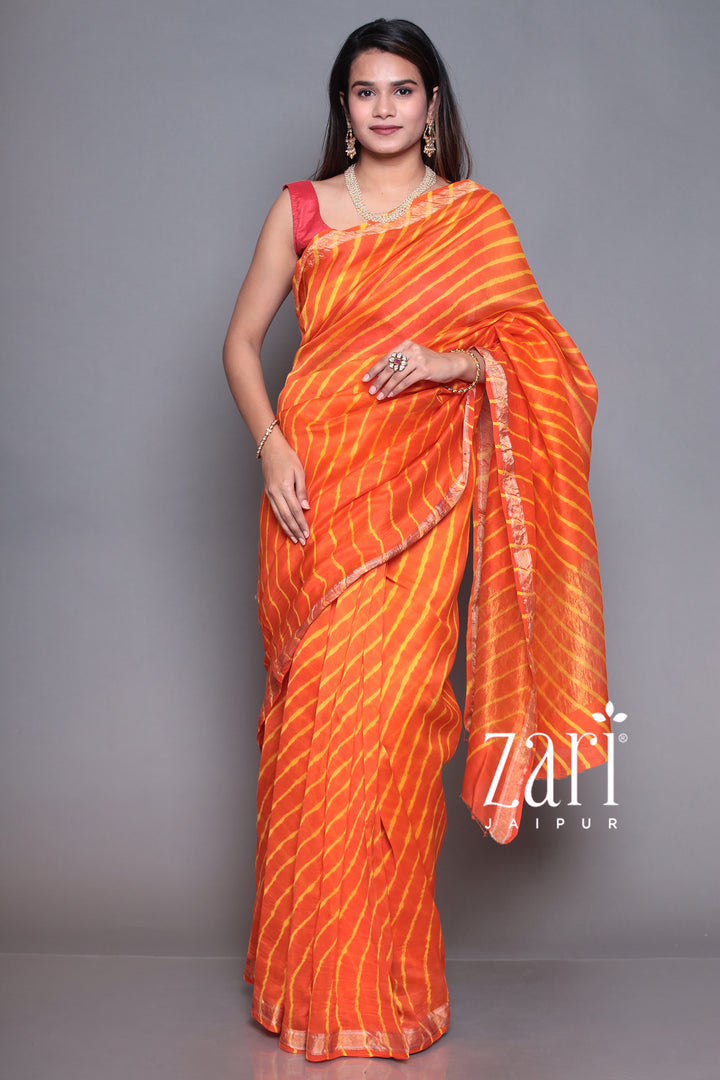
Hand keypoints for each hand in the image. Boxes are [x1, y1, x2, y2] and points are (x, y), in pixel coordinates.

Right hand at [260, 430, 309, 544]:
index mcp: (284, 487)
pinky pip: (274, 511)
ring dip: (287, 529)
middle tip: (301, 541)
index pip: (295, 510)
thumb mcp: (299, 471)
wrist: (270, 448)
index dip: (301, 523)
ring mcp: (270, 493)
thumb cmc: (287, 457)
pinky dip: (280, 521)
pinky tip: (285, 527)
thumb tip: (305, 508)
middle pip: (286, 516)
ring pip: (278, 516)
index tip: (306, 533)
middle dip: (294, 530)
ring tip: (293, 539)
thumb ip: (301, 490)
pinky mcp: (268, 493)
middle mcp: (275, 492)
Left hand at [362, 340, 477, 399]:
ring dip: (387, 387)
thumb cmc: (429, 362)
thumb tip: (380, 374)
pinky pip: (406, 381)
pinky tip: (391, 395)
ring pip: (397, 376)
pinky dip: (397, 389)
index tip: (365, 379)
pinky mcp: (424, 369)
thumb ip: (400, 361)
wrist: (450, 364)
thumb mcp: (413, 357)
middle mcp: (411, 349)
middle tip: (371, 391)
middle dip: (379, 381)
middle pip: (390, 367)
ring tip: (380, 396)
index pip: (386, 358)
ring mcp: (418, 359)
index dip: (374, 369)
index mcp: (405, 345)